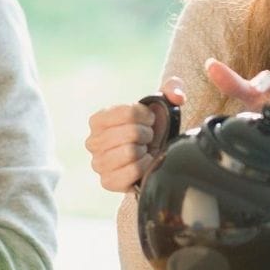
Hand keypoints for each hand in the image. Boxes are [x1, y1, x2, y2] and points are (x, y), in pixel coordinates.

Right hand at [86, 77, 185, 192]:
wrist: (152, 152)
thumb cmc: (152, 127)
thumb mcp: (162, 103)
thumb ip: (173, 88)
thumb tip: (177, 96)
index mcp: (98, 120)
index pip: (127, 113)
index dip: (146, 115)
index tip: (149, 119)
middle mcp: (92, 142)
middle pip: (130, 133)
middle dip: (147, 133)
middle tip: (147, 137)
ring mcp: (98, 163)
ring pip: (130, 152)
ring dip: (145, 150)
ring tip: (144, 149)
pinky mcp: (107, 182)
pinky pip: (131, 172)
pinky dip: (143, 167)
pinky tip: (143, 163)